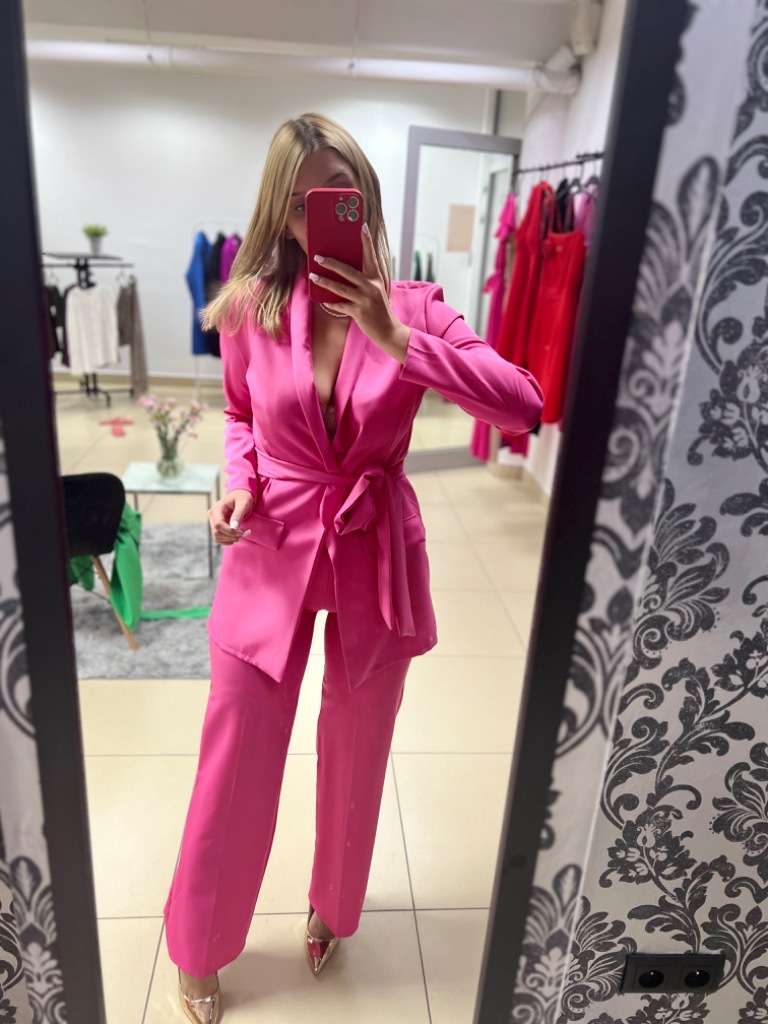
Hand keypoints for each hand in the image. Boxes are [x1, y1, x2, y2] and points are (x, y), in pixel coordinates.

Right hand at [209, 489, 252, 544]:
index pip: (218, 524)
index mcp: (217, 508)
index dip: (229, 531)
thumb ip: (238, 515)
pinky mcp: (216, 526)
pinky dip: (227, 540)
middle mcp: (212, 515)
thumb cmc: (243, 497)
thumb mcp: (243, 503)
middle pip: (217, 532)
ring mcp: (213, 521)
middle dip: (231, 536)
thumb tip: (233, 528)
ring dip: (229, 539)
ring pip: (217, 537)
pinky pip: (218, 538)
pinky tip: (235, 537)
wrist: (240, 495)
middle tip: (243, 534)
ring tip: (241, 535)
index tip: (241, 532)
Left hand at [309, 224, 410, 361]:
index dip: (367, 241)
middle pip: (349, 271)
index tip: (362, 226)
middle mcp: (371, 287)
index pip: (371, 256)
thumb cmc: (380, 309)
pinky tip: (322, 300)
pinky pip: (340, 306)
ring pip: (341, 288)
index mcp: (376, 279)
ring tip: (313, 276)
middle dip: (332, 263)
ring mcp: (365, 300)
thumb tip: (344, 272)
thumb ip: (364, 281)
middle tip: (318, 257)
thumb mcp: (376, 291)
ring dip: (325, 281)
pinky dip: (331, 303)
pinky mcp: (359, 312)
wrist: (389, 331)